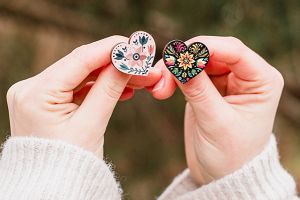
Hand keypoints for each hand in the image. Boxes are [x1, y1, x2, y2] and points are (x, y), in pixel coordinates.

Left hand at [6, 36, 161, 158]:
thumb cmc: (70, 164)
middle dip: (116, 64)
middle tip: (145, 65)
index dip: (111, 48)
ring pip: (82, 76)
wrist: (55, 188)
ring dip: (111, 76)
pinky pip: (77, 88)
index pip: (79, 59)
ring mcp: (37, 94)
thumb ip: (110, 87)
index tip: (136, 44)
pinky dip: (99, 88)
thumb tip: (129, 60)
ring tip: (140, 79)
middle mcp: (31, 89)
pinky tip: (123, 88)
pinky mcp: (47, 101)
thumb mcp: (92, 124)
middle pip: (82, 66)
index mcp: (35, 94)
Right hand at [151, 36, 283, 184]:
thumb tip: (178, 60)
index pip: (234, 51)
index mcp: (262, 81)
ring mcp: (225, 81)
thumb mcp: (216, 123)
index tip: (178, 54)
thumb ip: (198, 89)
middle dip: (185, 60)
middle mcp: (245, 76)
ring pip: (196, 61)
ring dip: (175, 69)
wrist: (222, 176)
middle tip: (162, 73)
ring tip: (159, 88)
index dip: (204, 47)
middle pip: (211, 52)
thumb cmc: (230, 156)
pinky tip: (162, 87)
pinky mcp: (208, 88)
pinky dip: (174, 77)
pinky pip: (188, 73)